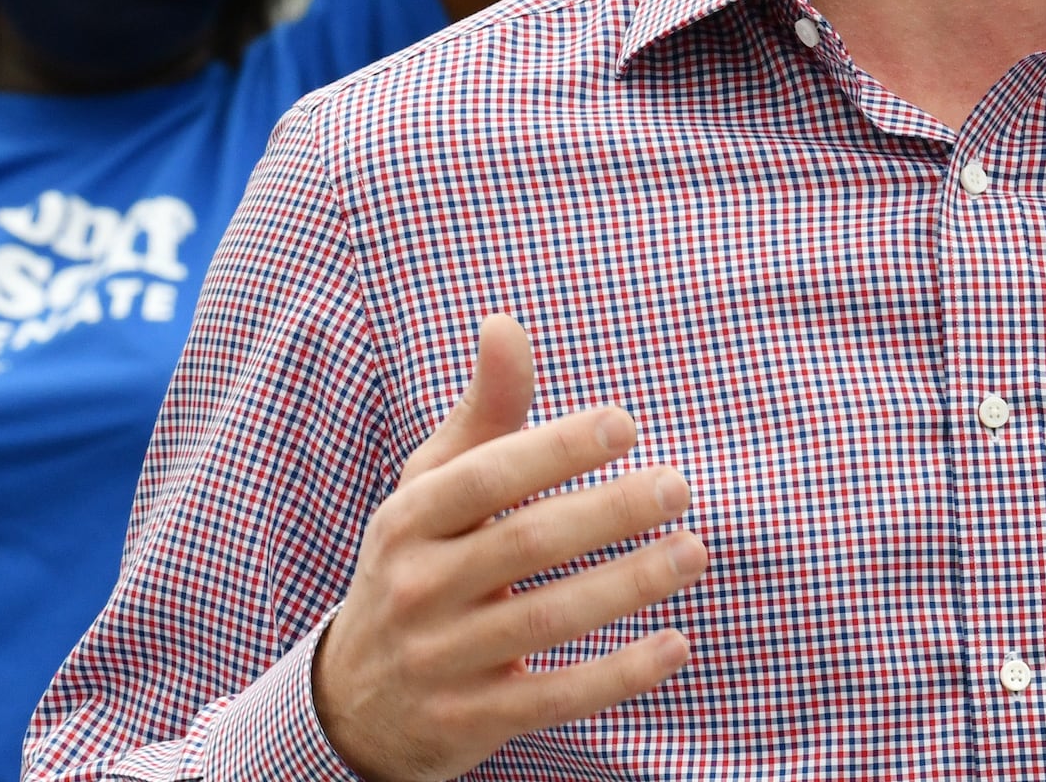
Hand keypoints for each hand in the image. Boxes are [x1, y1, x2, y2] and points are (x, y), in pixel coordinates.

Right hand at [312, 316, 705, 781]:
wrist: (354, 702)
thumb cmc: (416, 565)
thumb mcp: (431, 491)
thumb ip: (482, 415)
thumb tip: (508, 324)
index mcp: (409, 519)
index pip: (485, 478)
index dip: (553, 449)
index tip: (625, 424)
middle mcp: (417, 587)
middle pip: (524, 544)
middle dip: (607, 512)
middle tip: (678, 487)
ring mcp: (441, 660)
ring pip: (545, 620)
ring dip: (628, 586)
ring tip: (692, 552)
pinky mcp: (470, 720)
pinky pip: (553, 697)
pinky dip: (617, 674)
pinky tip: (675, 646)